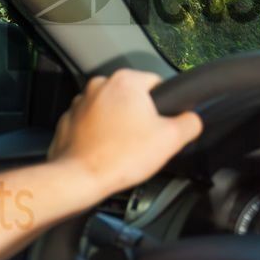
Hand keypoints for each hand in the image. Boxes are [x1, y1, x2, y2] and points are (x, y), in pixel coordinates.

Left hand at [48, 69, 202, 197]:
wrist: (80, 179)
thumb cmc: (122, 156)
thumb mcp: (172, 139)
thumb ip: (191, 122)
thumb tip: (192, 119)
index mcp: (125, 81)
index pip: (157, 83)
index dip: (164, 106)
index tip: (160, 126)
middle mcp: (100, 84)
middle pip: (132, 96)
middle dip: (139, 115)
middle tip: (143, 140)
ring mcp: (80, 102)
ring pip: (111, 109)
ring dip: (118, 123)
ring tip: (123, 148)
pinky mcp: (67, 120)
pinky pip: (91, 122)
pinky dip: (99, 133)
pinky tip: (106, 150)